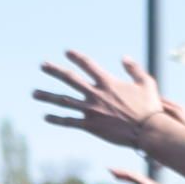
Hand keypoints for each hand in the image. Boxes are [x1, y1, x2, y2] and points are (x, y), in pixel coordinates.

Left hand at [36, 51, 173, 153]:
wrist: (148, 131)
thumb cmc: (150, 107)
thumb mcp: (146, 83)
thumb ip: (134, 69)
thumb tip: (124, 57)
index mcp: (108, 82)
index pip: (88, 65)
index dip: (77, 57)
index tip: (67, 52)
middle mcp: (96, 94)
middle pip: (70, 79)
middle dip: (55, 71)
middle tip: (42, 65)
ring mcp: (91, 110)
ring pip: (64, 101)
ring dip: (48, 96)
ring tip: (34, 94)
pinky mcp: (90, 126)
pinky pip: (69, 121)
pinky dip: (56, 119)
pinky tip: (46, 116)